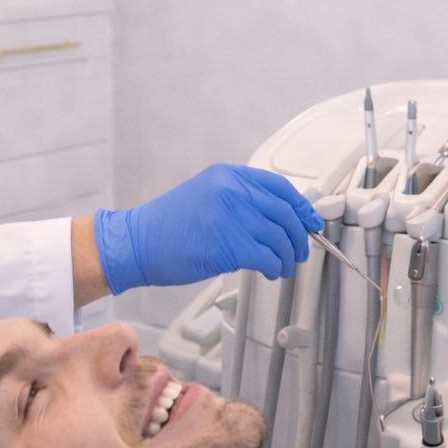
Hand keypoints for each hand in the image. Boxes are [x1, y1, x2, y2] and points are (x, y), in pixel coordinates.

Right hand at [93, 164, 322, 294]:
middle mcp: (232, 190)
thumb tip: (275, 217)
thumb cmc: (167, 225)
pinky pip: (268, 257)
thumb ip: (238, 200)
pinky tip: (271, 272)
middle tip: (299, 250)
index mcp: (227, 175)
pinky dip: (275, 267)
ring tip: (282, 266)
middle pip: (285, 212)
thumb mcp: (205, 195)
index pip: (279, 187)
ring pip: (280, 237)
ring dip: (288, 256)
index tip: (310, 221)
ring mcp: (231, 216)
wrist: (137, 243)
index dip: (300, 207)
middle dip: (299, 236)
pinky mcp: (229, 245)